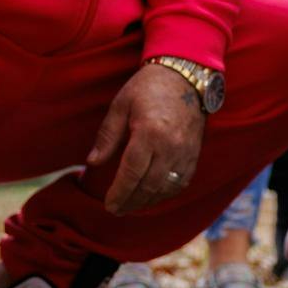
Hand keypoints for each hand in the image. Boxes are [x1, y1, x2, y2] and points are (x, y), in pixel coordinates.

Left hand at [89, 63, 207, 214]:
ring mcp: (185, 152)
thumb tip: (93, 162)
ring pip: (165, 188)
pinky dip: (165, 193)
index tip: (108, 205)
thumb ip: (107, 136)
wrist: (186, 77)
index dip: (119, 192)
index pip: (132, 172)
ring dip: (147, 201)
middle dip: (131, 201)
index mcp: (149, 132)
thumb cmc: (148, 88)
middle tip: (116, 209)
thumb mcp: (121, 106)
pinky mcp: (194, 154)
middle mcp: (170, 145)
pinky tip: (152, 196)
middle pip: (149, 185)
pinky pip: (181, 182)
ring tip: (131, 205)